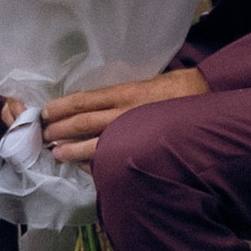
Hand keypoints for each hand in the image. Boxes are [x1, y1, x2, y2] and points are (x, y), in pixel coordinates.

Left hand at [37, 67, 209, 166]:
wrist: (207, 100)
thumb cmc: (177, 90)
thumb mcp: (145, 83)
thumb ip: (121, 95)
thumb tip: (95, 104)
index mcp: (124, 93)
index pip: (83, 100)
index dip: (60, 107)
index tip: (45, 112)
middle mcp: (124, 112)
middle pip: (82, 122)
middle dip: (59, 130)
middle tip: (43, 136)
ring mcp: (133, 132)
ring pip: (93, 144)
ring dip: (71, 150)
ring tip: (56, 154)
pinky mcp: (142, 148)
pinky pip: (112, 158)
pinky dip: (94, 163)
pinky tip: (83, 166)